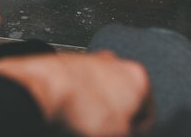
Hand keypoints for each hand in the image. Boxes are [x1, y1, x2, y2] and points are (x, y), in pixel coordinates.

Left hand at [0, 51, 151, 136]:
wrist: (41, 92)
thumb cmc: (82, 110)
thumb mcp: (120, 133)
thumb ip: (132, 130)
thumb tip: (129, 128)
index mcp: (139, 77)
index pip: (148, 114)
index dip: (137, 130)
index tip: (127, 133)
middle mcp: (116, 63)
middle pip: (123, 101)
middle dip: (116, 118)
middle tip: (103, 132)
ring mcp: (91, 61)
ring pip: (100, 95)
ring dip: (95, 110)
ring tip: (82, 125)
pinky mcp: (69, 64)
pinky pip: (80, 89)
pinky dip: (77, 101)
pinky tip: (69, 114)